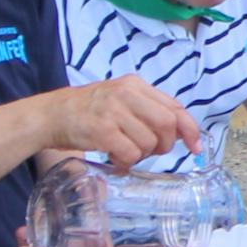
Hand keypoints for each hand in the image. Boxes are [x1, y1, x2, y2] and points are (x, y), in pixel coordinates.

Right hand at [50, 76, 199, 167]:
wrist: (51, 114)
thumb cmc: (89, 111)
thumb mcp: (120, 99)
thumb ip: (148, 109)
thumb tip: (180, 131)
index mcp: (135, 85)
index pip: (174, 106)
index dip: (190, 129)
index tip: (196, 146)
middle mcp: (126, 94)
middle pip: (167, 124)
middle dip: (165, 144)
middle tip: (150, 151)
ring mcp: (114, 111)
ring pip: (149, 142)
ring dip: (141, 155)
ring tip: (123, 151)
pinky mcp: (102, 130)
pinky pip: (131, 153)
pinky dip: (127, 162)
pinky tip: (115, 158)